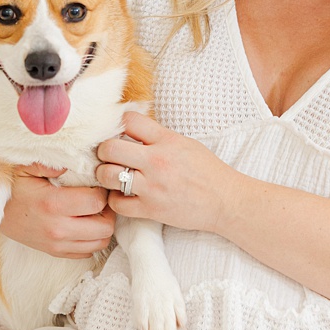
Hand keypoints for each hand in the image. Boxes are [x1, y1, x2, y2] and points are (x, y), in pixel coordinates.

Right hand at [2, 163, 115, 258]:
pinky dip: (91, 240)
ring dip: (102, 227)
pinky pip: (87, 253)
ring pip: (100, 242)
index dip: (103, 191)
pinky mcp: (55, 252)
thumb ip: (49, 162)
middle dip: (108, 211)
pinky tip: (84, 224)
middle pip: (105, 227)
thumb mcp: (26, 167)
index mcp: (52, 204)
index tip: (97, 184)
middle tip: (100, 199)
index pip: (97, 202)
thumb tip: (71, 162)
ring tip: (94, 212)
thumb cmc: (13, 187)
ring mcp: (56, 244)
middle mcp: (57, 229)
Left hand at [95, 111, 238, 234]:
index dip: (120, 125)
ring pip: (107, 175)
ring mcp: (152, 186)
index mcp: (167, 141)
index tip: (120, 133)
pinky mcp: (151, 209)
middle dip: (104, 151)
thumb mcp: (187, 144)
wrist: (225, 201)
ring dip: (105, 175)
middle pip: (109, 148)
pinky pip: (117, 204)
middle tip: (108, 156)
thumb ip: (159, 138)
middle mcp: (157, 161)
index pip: (129, 121)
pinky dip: (115, 200)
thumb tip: (132, 131)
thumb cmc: (208, 172)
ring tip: (112, 176)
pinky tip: (123, 196)